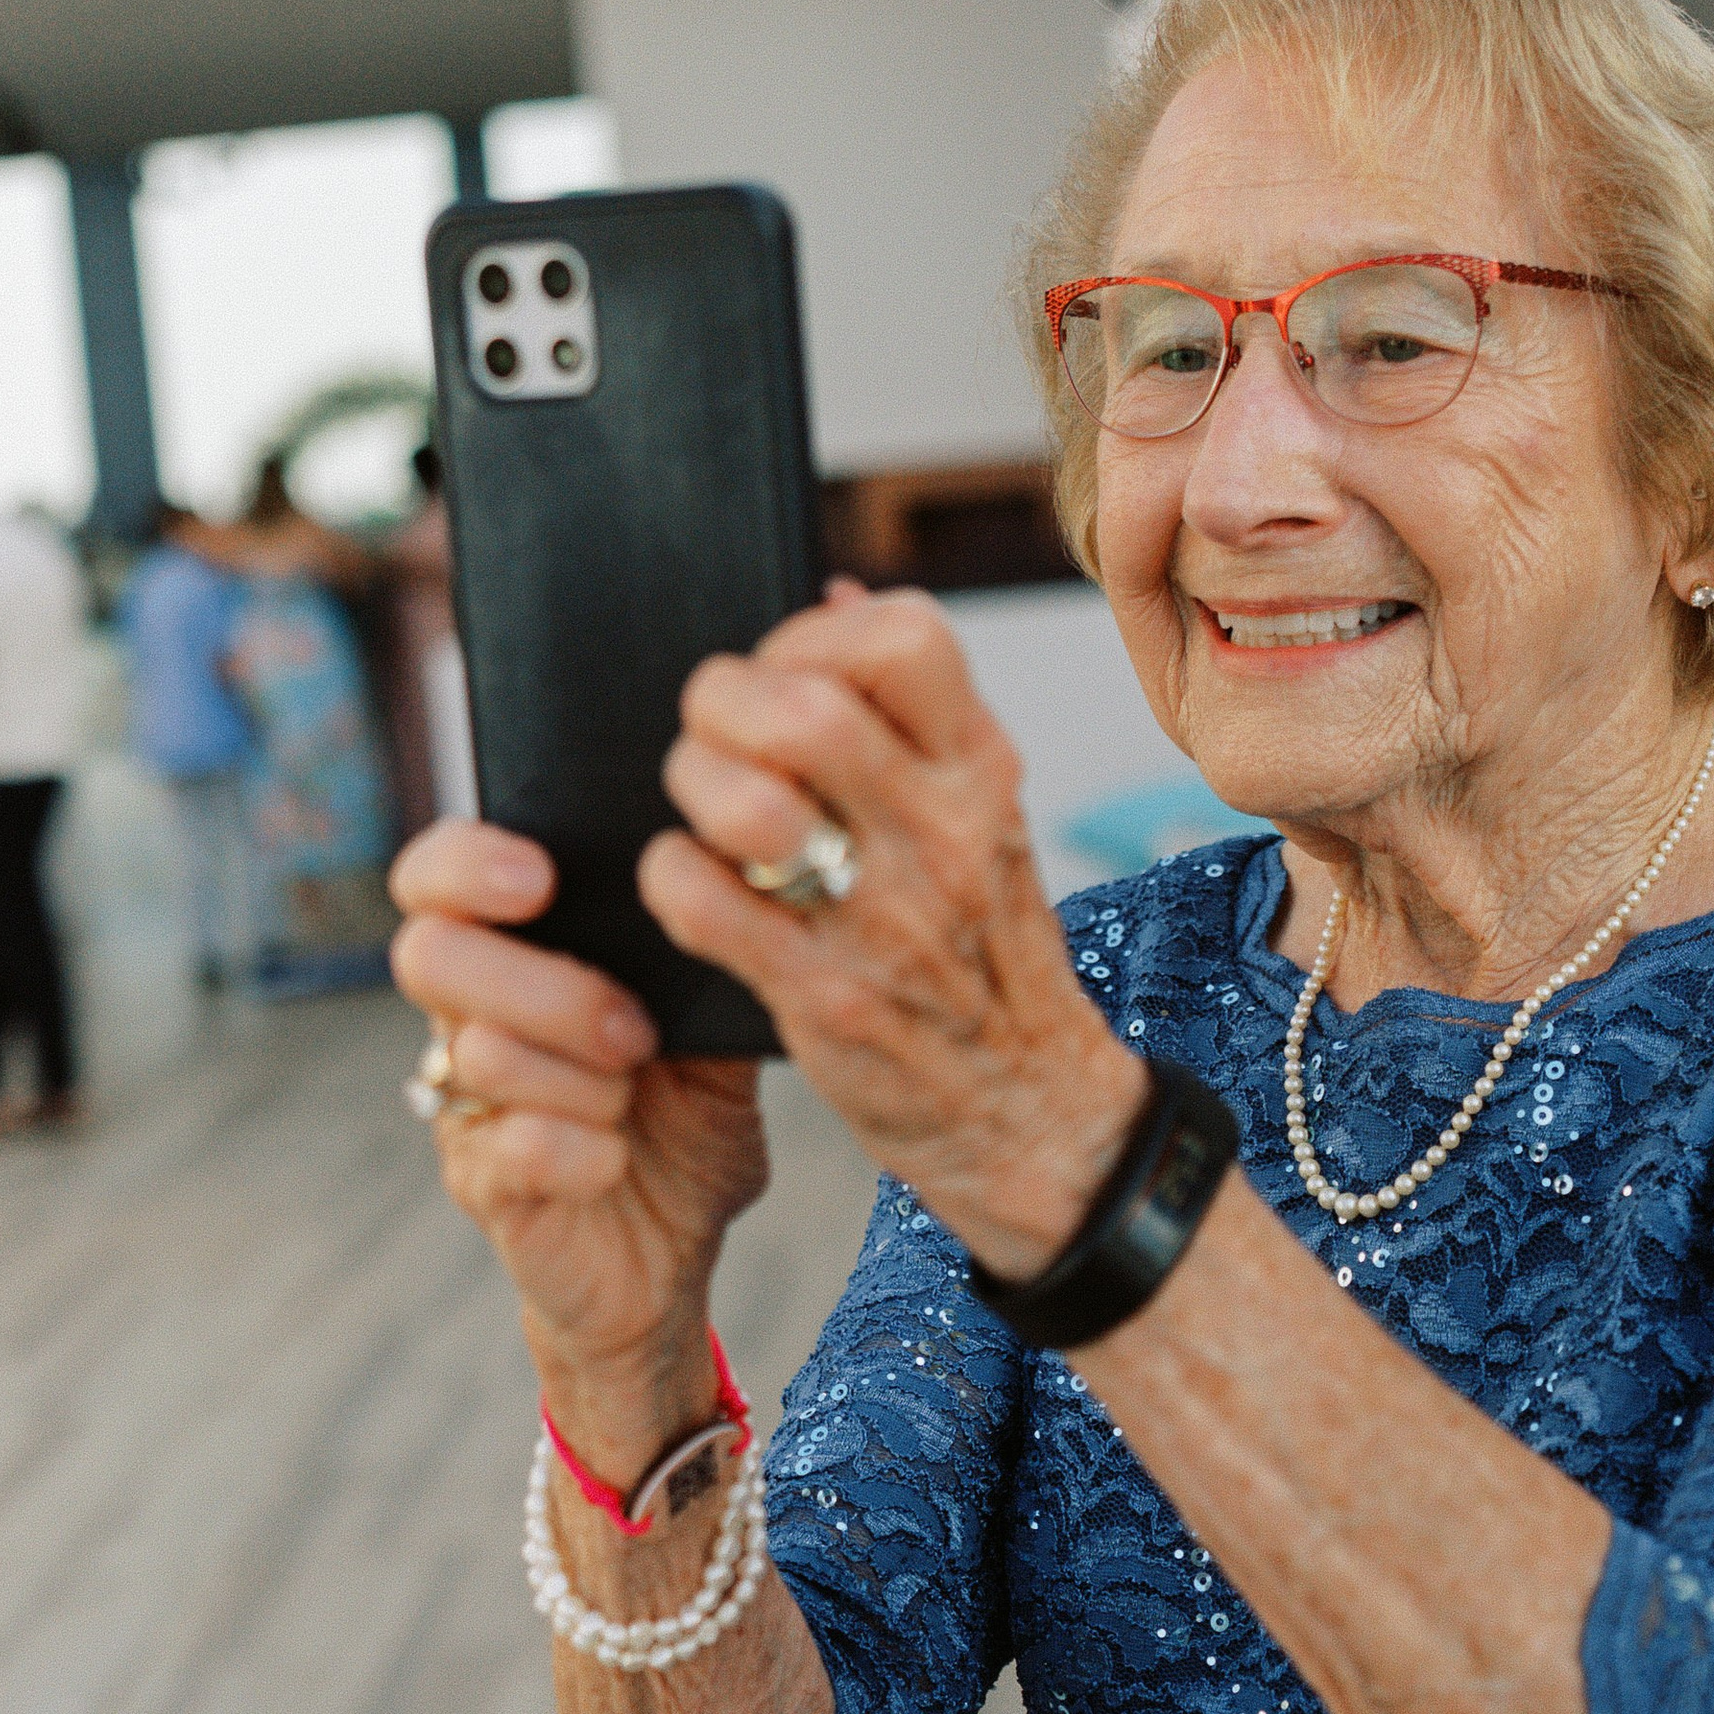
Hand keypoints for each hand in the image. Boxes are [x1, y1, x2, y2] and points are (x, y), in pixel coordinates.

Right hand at [388, 821, 770, 1480]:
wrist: (677, 1258)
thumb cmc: (684, 1128)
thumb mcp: (715, 1040)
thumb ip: (703, 965)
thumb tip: (730, 884)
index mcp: (513, 961)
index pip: (434, 879)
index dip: (464, 863)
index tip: (541, 878)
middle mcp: (465, 1024)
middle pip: (429, 955)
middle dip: (546, 986)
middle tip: (632, 1032)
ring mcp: (466, 1107)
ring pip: (479, 1052)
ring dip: (581, 1077)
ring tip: (633, 1100)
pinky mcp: (485, 1187)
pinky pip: (515, 1147)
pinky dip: (585, 1152)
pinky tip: (615, 1160)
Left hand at [644, 583, 1145, 1279]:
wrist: (1038, 1116)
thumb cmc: (990, 961)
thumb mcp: (983, 817)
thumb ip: (915, 713)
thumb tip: (840, 597)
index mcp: (980, 775)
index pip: (904, 636)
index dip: (813, 635)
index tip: (786, 675)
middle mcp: (940, 838)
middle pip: (804, 710)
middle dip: (727, 706)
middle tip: (716, 742)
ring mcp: (884, 923)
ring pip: (746, 803)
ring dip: (697, 792)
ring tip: (709, 819)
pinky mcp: (824, 1000)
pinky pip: (703, 903)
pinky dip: (674, 881)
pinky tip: (699, 894)